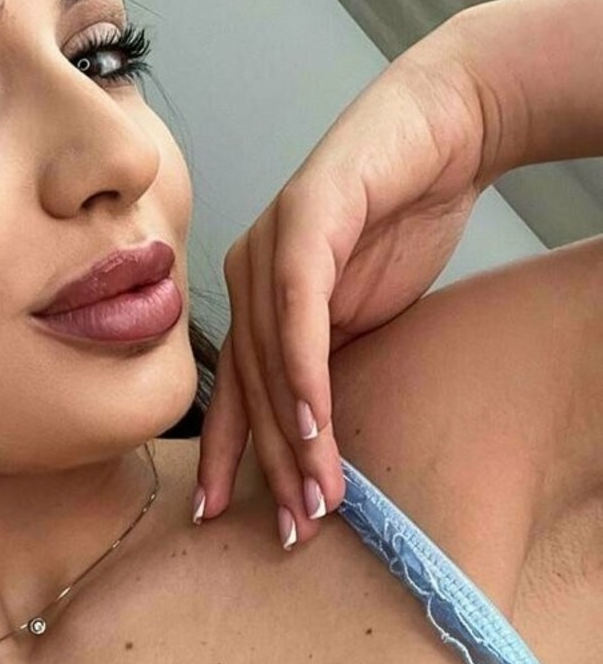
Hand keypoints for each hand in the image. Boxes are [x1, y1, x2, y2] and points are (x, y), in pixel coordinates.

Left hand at [194, 25, 496, 547]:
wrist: (444, 131)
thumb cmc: (400, 220)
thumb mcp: (360, 312)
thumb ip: (328, 362)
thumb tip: (316, 437)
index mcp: (254, 302)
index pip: (234, 393)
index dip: (229, 455)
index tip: (220, 516)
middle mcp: (248, 278)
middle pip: (251, 389)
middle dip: (272, 467)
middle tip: (292, 532)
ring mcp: (268, 247)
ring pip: (272, 362)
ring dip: (298, 439)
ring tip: (317, 498)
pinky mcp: (306, 221)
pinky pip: (297, 311)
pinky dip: (306, 372)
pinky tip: (318, 425)